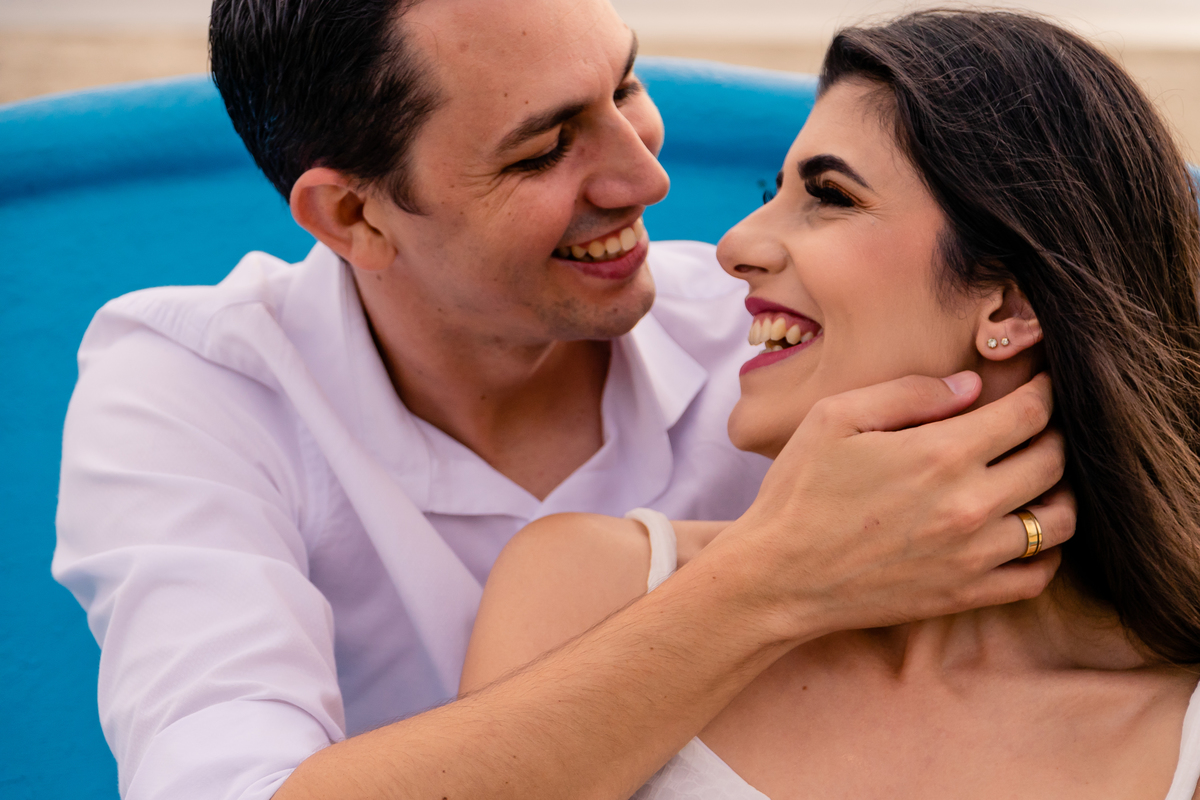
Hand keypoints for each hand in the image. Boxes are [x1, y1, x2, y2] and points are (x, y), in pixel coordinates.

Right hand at [707, 371, 1072, 643]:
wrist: (777, 577)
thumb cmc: (798, 492)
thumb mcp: (834, 418)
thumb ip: (908, 393)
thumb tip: (971, 387)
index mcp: (940, 454)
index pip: (1030, 414)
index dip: (1045, 390)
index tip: (1041, 382)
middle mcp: (969, 505)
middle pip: (1054, 461)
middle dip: (1054, 433)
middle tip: (1036, 424)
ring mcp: (973, 556)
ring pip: (1060, 520)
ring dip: (1059, 492)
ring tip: (1035, 478)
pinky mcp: (965, 594)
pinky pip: (1038, 575)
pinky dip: (1045, 550)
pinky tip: (1021, 531)